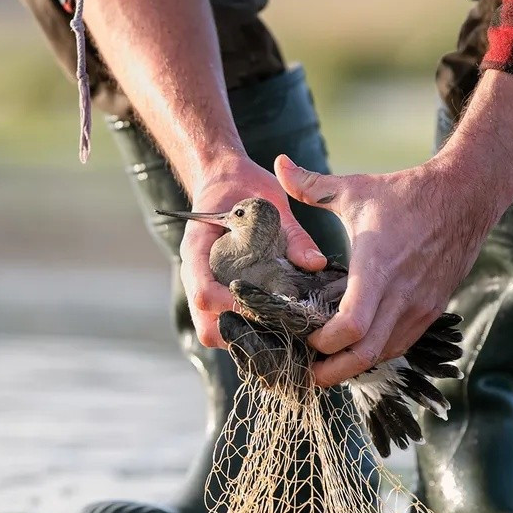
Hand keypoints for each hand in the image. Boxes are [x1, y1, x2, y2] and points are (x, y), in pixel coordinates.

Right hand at [183, 157, 327, 347]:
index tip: (262, 302)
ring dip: (242, 335)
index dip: (230, 305)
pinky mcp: (216, 291)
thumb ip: (292, 234)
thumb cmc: (243, 186)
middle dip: (239, 333)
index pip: (202, 292)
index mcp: (198, 249)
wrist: (223, 178)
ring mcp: (205, 286)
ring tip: (277, 327)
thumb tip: (316, 263)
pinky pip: (222, 323)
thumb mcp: (268, 203)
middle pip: (205, 325)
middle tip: (275, 325)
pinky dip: (245, 328)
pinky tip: (273, 321)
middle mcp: (196, 274)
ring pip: (212, 331)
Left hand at [274, 154, 502, 386]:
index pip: (352, 327)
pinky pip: (402, 344)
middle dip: (334, 371)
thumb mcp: (354, 188)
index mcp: (377, 267)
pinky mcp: (432, 309)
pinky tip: (357, 349)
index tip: (304, 338)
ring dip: (355, 365)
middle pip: (366, 355)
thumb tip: (277, 164)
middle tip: (309, 375)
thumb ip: (309, 184)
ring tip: (327, 365)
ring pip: (385, 355)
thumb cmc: (405, 193)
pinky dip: (377, 353)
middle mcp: (400, 294)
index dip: (325, 343)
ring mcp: (420, 306)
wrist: (466, 196)